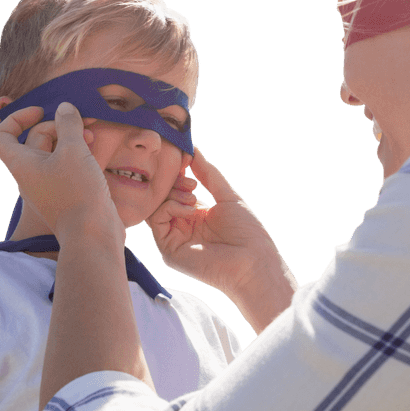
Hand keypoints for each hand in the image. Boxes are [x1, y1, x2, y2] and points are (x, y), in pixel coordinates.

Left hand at [0, 102, 124, 245]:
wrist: (92, 234)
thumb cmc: (77, 192)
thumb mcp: (73, 150)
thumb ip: (68, 124)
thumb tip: (65, 108)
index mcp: (22, 164)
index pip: (1, 136)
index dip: (17, 118)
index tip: (41, 112)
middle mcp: (30, 174)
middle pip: (35, 139)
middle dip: (58, 126)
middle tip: (82, 123)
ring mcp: (48, 185)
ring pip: (53, 153)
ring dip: (70, 139)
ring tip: (92, 135)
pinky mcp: (65, 193)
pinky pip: (65, 167)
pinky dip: (77, 155)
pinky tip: (95, 151)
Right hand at [147, 146, 297, 331]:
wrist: (253, 262)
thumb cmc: (247, 232)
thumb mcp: (227, 196)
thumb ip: (208, 172)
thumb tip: (193, 148)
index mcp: (199, 215)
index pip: (177, 189)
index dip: (180, 174)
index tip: (187, 160)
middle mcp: (184, 226)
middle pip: (164, 196)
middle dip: (174, 182)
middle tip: (191, 181)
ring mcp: (176, 238)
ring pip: (157, 206)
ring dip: (173, 193)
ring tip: (193, 194)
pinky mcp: (169, 250)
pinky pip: (157, 220)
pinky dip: (170, 207)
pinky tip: (190, 208)